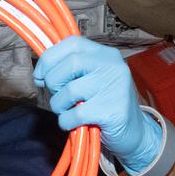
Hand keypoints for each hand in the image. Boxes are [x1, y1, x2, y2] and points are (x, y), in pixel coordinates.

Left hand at [33, 36, 161, 172]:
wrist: (135, 132)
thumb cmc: (106, 104)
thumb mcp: (92, 79)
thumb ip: (71, 70)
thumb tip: (40, 74)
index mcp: (106, 54)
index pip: (72, 43)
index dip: (50, 58)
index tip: (40, 74)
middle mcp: (113, 66)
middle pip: (70, 63)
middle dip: (53, 82)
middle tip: (58, 96)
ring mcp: (115, 87)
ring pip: (69, 90)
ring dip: (59, 105)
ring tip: (67, 110)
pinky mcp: (112, 111)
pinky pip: (74, 114)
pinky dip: (66, 121)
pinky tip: (73, 123)